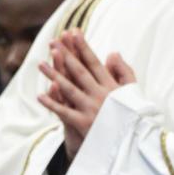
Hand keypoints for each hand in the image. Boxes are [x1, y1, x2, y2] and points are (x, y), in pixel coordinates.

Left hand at [37, 30, 135, 158]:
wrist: (132, 141)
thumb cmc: (132, 114)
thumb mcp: (133, 90)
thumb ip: (124, 70)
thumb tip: (112, 53)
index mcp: (111, 85)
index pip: (94, 62)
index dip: (83, 47)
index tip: (73, 33)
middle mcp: (100, 93)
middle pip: (79, 71)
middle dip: (65, 56)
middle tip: (53, 42)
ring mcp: (91, 108)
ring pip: (69, 88)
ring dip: (53, 75)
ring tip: (40, 64)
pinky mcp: (83, 123)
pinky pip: (64, 112)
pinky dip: (52, 104)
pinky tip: (40, 95)